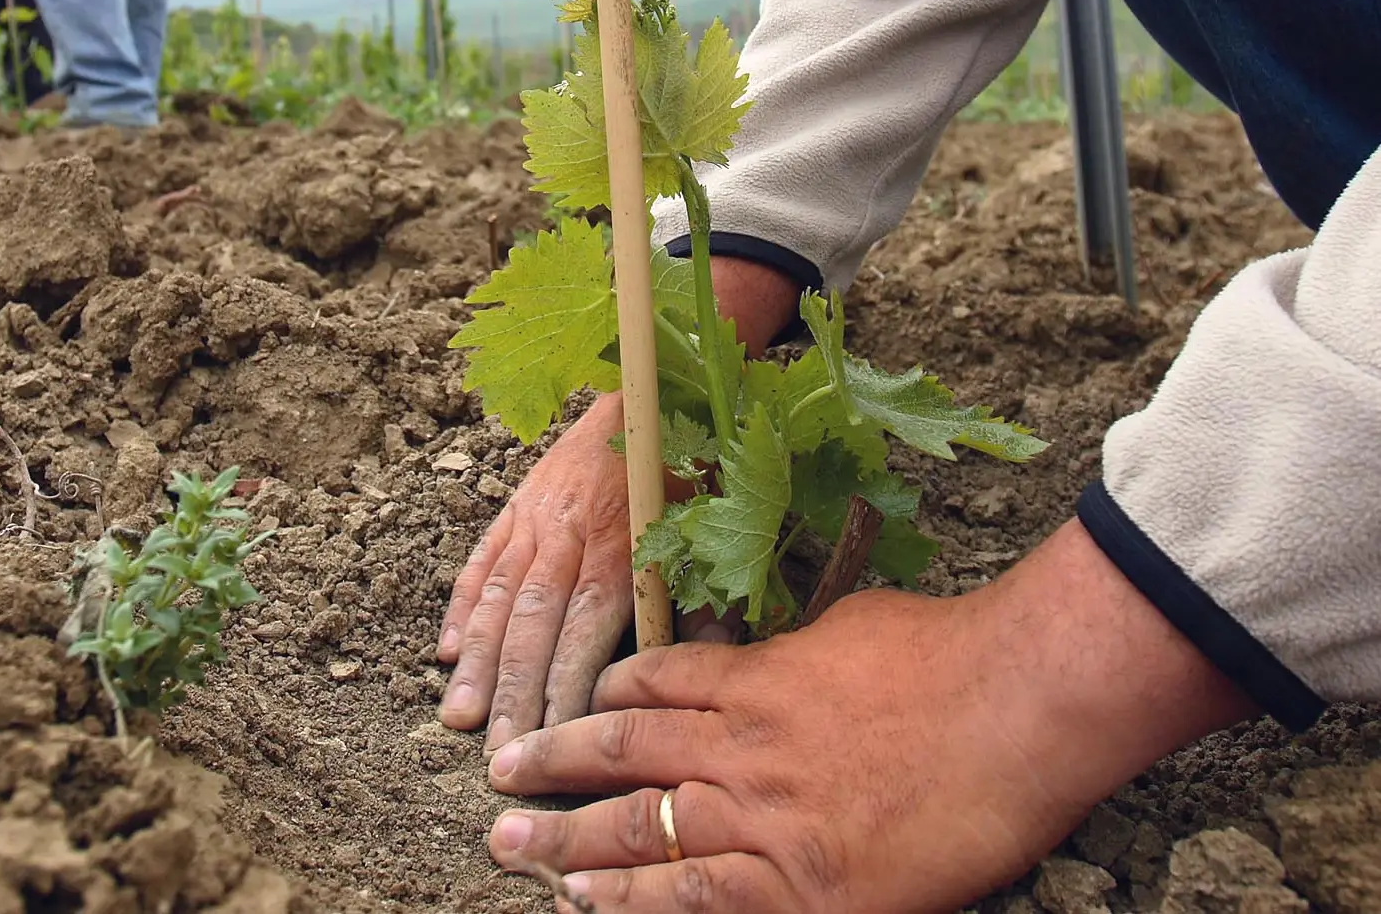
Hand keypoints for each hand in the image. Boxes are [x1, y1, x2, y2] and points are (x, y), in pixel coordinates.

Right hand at [439, 258, 804, 748]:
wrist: (650, 378)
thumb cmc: (689, 457)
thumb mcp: (708, 521)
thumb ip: (698, 591)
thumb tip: (697, 658)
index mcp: (618, 543)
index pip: (580, 634)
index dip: (561, 693)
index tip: (549, 746)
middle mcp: (567, 533)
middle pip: (531, 628)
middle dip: (513, 697)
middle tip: (497, 760)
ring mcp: (535, 515)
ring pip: (497, 598)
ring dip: (478, 662)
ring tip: (460, 718)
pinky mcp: (517, 499)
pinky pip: (482, 558)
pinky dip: (462, 604)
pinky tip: (447, 649)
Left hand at [486, 520, 1254, 912]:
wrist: (1014, 707)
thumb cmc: (944, 653)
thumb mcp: (851, 624)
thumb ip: (793, 650)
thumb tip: (765, 658)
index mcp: (757, 676)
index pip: (656, 679)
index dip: (604, 693)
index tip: (572, 703)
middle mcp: (744, 746)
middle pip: (627, 750)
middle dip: (555, 763)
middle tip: (496, 773)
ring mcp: (768, 820)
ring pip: (644, 827)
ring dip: (570, 840)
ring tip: (512, 843)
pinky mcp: (807, 891)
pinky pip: (702, 900)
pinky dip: (640, 903)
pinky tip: (590, 903)